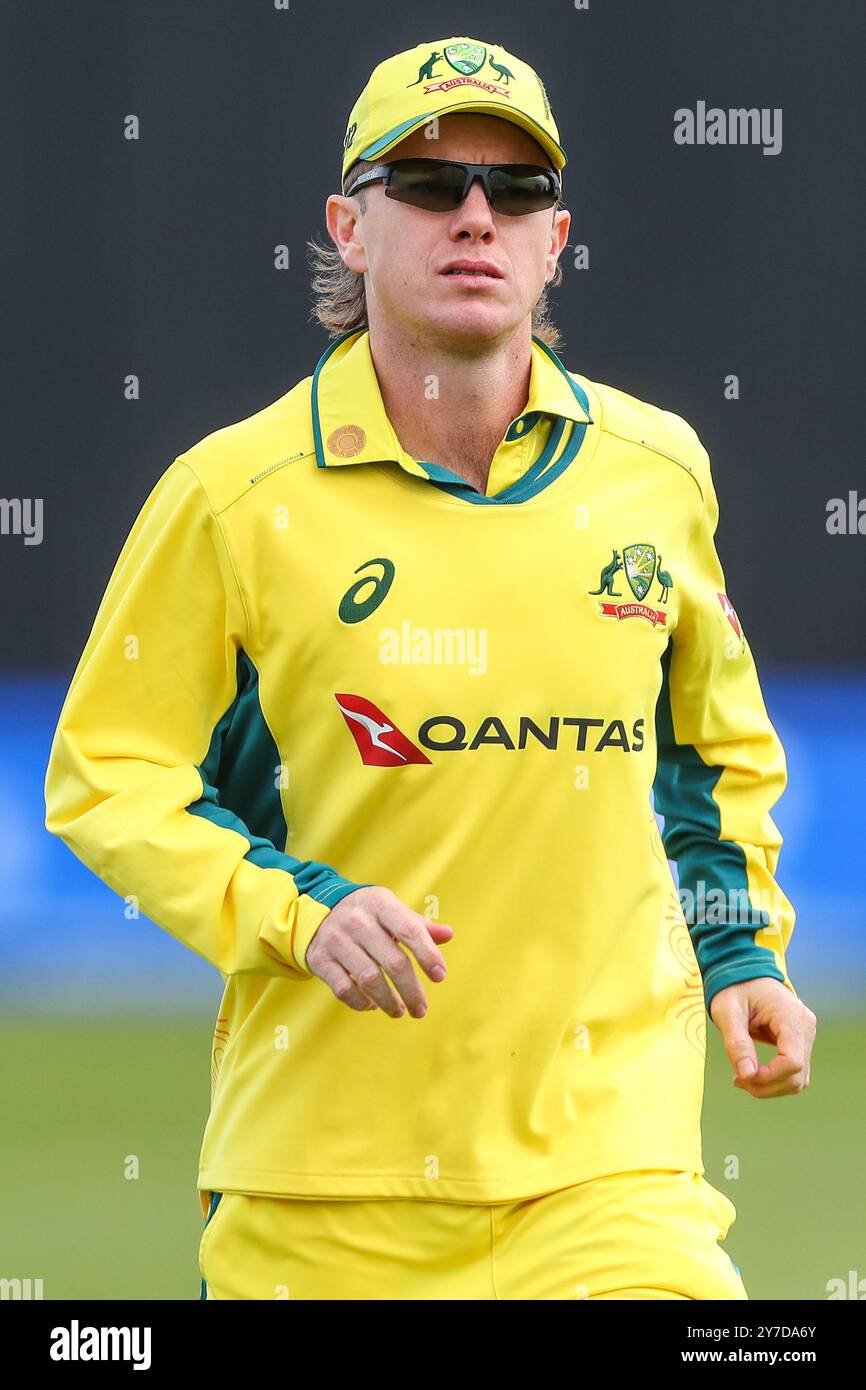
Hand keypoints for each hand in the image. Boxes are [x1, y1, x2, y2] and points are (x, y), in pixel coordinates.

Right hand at [305, 886, 453, 1018]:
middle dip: (411, 990)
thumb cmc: (366, 914)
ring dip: (389, 1001)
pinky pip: (344, 989)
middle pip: (393, 961)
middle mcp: (357, 920)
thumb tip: (448, 934)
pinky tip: (372, 1005)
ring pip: (369, 979)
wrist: (314, 910)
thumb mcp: (390, 910)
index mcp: (380, 904)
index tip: (440, 976)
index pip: (409, 929)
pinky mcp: (320, 959)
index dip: (427, 954)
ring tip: (400, 1011)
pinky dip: (361, 1002)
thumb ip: (418, 925)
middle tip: (421, 1009)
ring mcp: (336, 940)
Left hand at [710, 977, 816, 1096]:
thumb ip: (737, 1044)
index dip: (769, 1076)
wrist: (743, 971)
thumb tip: (747, 1076)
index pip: (792, 1061)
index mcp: (791, 1016)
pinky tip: (752, 1074)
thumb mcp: (727, 1012)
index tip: (741, 1076)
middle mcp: (805, 1026)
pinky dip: (775, 1079)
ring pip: (798, 1078)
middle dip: (767, 1085)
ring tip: (742, 1079)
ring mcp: (806, 1034)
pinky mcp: (800, 1041)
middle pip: (797, 1074)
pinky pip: (794, 1071)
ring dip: (771, 1086)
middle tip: (737, 1081)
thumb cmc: (733, 987)